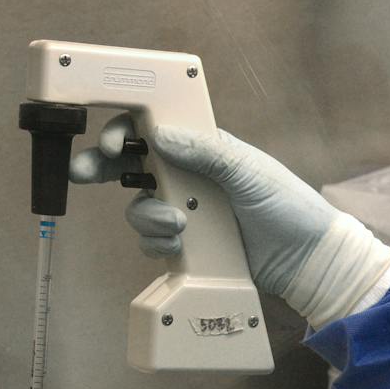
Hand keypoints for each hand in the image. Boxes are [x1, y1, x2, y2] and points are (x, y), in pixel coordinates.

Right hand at [70, 115, 389, 328]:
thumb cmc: (286, 205)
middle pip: (129, 165)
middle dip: (101, 167)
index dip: (123, 131)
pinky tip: (181, 244)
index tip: (113, 144)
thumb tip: (158, 132)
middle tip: (83, 174)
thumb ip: (205, 150)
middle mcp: (187, 176)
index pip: (151, 128)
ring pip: (138, 206)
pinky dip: (158, 242)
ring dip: (147, 215)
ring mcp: (184, 211)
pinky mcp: (186, 245)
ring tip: (178, 225)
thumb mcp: (247, 170)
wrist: (305, 259)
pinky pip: (152, 241)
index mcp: (202, 148)